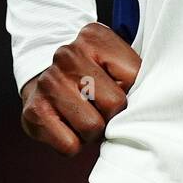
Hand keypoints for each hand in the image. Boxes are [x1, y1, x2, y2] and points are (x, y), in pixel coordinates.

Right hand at [19, 22, 141, 156]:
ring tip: (86, 115)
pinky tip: (69, 125)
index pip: (135, 76)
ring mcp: (48, 82)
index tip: (121, 87)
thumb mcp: (113, 57)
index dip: (133, 90)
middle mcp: (68, 55)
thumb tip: (149, 104)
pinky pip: (69, 146)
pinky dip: (74, 143)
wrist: (42, 73)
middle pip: (115, 104)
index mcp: (94, 37)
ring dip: (94, 131)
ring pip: (92, 128)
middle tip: (103, 107)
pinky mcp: (33, 111)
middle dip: (113, 114)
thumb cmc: (91, 70)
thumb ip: (134, 73)